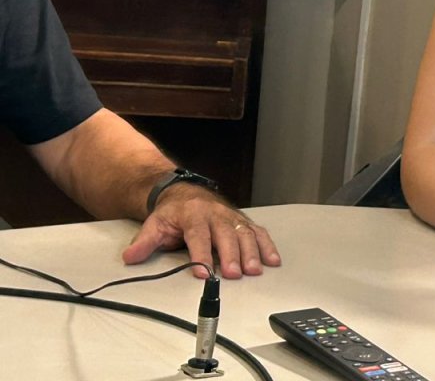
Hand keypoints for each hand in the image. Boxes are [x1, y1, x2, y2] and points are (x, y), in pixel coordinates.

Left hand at [122, 185, 280, 278]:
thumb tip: (131, 257)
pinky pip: (257, 232)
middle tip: (234, 274)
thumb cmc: (173, 213)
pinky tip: (272, 260)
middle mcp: (216, 214)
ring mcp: (231, 217)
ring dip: (252, 252)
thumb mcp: (154, 224)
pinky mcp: (242, 221)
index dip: (201, 254)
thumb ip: (144, 242)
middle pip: (226, 235)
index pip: (198, 235)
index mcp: (193, 215)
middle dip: (232, 255)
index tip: (203, 272)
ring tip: (255, 270)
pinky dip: (267, 246)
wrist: (185, 192)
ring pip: (245, 233)